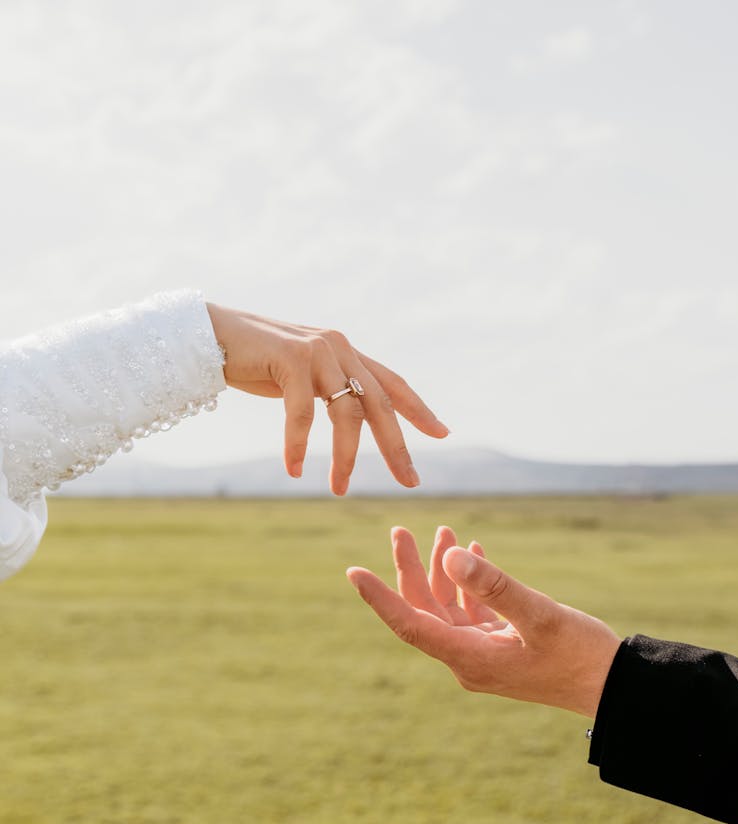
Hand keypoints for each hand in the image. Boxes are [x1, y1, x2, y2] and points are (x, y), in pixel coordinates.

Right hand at [206, 304, 448, 495]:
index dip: (418, 410)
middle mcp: (339, 347)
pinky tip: (295, 470)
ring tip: (340, 490)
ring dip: (345, 457)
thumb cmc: (253, 359)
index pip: (392, 383)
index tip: (442, 435)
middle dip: (396, 447)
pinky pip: (303, 413)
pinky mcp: (292, 358)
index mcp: (346, 351)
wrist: (210, 334)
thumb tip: (350, 416)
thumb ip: (327, 387)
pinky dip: (298, 445)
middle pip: (380, 404)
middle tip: (410, 482)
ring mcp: (318, 350)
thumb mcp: (301, 375)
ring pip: (347, 413)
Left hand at [347, 525, 621, 717]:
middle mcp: (468, 659)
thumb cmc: (580, 655)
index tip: (353, 572)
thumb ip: (493, 585)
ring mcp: (485, 654)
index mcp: (468, 658)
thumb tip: (449, 556)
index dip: (379, 597)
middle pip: (425, 610)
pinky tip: (473, 553)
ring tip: (444, 530)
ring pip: (448, 608)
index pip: (409, 624)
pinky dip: (470, 583)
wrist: (617, 688)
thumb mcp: (538, 614)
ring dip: (443, 571)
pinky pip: (473, 612)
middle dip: (411, 569)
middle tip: (400, 530)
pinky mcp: (503, 647)